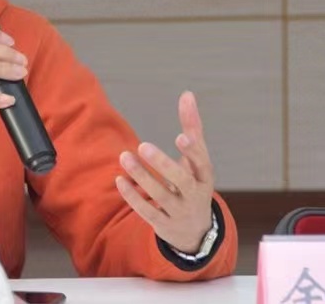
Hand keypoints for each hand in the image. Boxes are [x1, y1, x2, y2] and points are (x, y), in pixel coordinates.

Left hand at [114, 91, 214, 253]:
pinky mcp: (163, 224)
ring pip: (161, 196)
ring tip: (124, 156)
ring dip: (142, 177)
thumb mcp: (197, 159)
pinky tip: (119, 179)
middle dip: (163, 164)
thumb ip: (192, 127)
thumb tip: (187, 94)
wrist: (196, 230)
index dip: (193, 152)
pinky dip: (133, 197)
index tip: (181, 136)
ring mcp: (180, 212)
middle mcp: (195, 195)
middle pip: (182, 181)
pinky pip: (147, 212)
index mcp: (205, 177)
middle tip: (143, 146)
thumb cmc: (194, 182)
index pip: (202, 163)